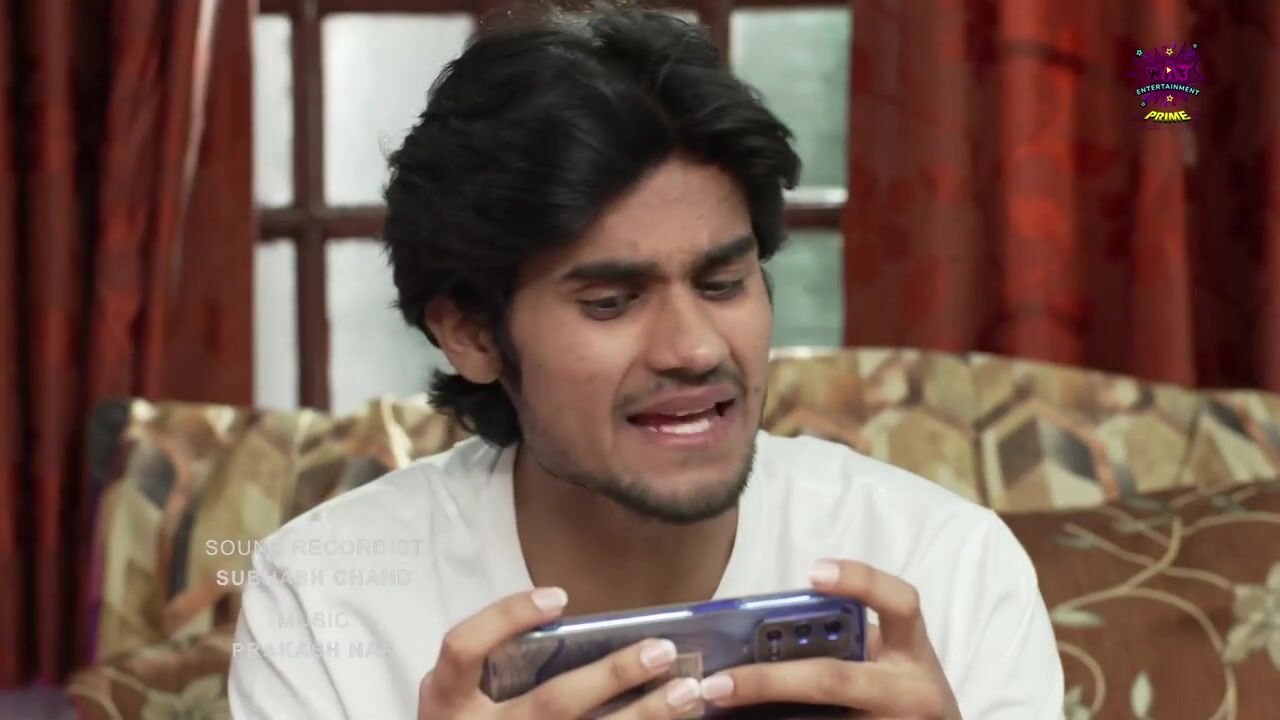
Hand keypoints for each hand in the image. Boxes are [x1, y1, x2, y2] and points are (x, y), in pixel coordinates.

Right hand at [418, 587, 701, 718]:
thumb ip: (498, 663)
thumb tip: (575, 621)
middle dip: (612, 676)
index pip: (464, 647)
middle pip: (551, 703)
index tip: (559, 595)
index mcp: (445, 701)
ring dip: (644, 715)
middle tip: (660, 650)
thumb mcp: (462, 695)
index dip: (508, 617)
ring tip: (687, 691)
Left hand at [699, 560, 962, 719]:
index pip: (901, 604)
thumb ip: (845, 640)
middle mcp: (912, 692)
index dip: (861, 582)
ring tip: (716, 709)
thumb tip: (759, 634)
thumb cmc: (896, 693)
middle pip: (831, 680)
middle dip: (768, 681)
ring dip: (764, 716)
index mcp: (913, 652)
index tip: (814, 572)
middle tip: (717, 682)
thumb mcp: (887, 660)